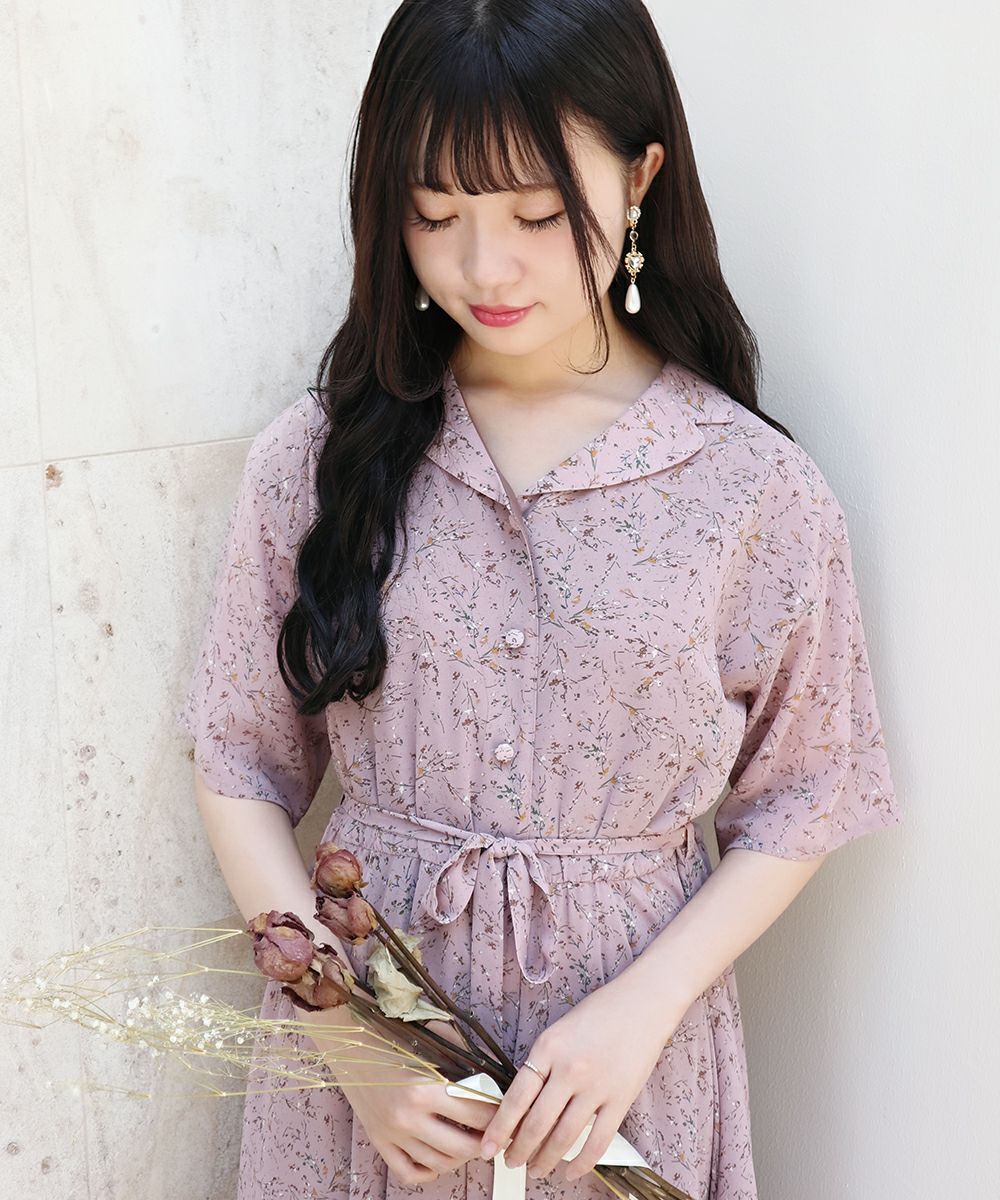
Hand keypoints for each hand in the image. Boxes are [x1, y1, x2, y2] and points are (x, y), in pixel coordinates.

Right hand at [305, 1011, 493, 1186]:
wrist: (348, 1043)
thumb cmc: (391, 1036)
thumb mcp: (430, 1039)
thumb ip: (461, 1055)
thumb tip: (492, 1074)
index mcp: (424, 1088)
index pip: (476, 1111)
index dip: (497, 1113)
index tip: (507, 1110)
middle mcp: (408, 1117)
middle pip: (463, 1145)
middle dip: (485, 1141)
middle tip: (494, 1133)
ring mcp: (393, 1134)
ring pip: (440, 1163)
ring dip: (462, 1157)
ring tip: (472, 1143)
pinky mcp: (379, 1142)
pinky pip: (410, 1172)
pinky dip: (430, 1171)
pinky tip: (440, 1158)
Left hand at [478, 976, 680, 1182]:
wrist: (642, 1003)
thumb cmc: (598, 1013)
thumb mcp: (559, 1031)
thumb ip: (542, 1064)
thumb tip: (522, 1106)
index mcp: (548, 1048)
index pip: (516, 1098)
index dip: (499, 1129)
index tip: (486, 1148)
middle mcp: (569, 1069)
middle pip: (537, 1124)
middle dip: (519, 1150)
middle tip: (510, 1162)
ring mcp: (596, 1086)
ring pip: (564, 1138)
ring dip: (546, 1160)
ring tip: (536, 1170)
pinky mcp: (621, 1100)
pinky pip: (598, 1142)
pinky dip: (582, 1163)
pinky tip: (571, 1171)